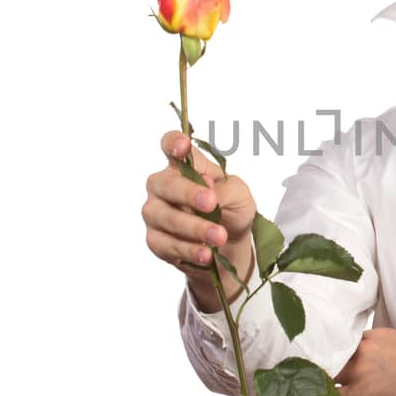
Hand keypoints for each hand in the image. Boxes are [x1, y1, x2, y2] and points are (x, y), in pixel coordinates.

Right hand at [142, 131, 255, 308]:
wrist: (231, 247)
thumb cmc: (231, 210)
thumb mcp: (239, 195)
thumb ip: (224, 188)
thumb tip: (207, 188)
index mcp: (183, 166)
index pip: (170, 145)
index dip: (172, 142)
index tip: (182, 146)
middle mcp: (163, 186)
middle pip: (164, 184)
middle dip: (188, 194)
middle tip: (211, 203)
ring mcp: (156, 213)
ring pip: (165, 217)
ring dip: (194, 227)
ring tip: (219, 236)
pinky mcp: (156, 240)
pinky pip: (167, 244)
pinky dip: (189, 249)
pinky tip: (205, 253)